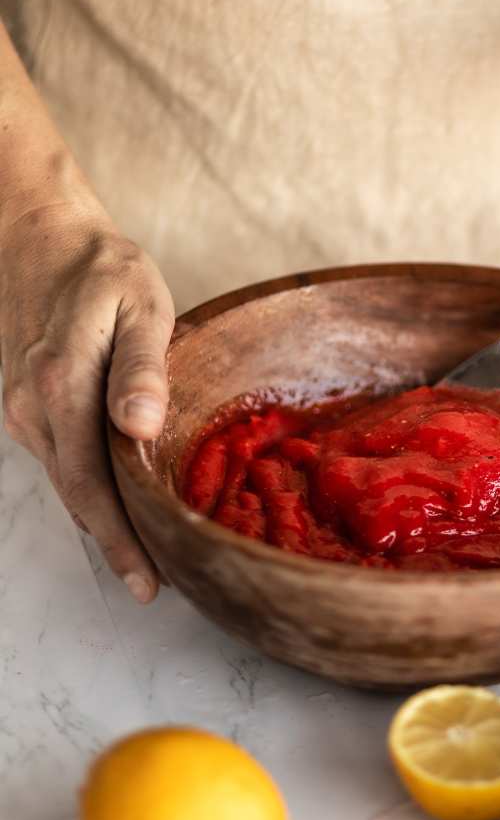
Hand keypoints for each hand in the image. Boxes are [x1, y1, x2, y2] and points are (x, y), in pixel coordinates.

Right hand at [0, 184, 173, 602]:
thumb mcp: (139, 304)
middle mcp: (32, 409)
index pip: (92, 488)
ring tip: (147, 557)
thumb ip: (140, 367)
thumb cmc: (100, 269)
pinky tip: (116, 504)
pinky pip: (60, 461)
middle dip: (117, 546)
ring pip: (66, 483)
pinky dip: (88, 491)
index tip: (151, 583)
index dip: (121, 541)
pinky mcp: (25, 403)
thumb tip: (140, 428)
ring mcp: (23, 409)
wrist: (33, 234)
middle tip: (157, 585)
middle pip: (77, 498)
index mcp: (62, 388)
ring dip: (103, 522)